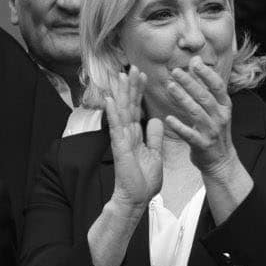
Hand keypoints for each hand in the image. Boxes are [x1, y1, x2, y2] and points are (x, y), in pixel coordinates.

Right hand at [102, 68, 163, 211]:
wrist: (137, 198)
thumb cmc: (144, 180)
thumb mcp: (155, 154)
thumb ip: (154, 137)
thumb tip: (155, 120)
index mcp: (136, 134)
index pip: (137, 108)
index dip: (139, 91)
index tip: (142, 74)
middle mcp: (127, 134)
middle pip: (128, 105)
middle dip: (130, 86)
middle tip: (131, 67)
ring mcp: (122, 139)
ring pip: (121, 112)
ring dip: (120, 94)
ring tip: (120, 76)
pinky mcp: (119, 147)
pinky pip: (116, 127)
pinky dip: (113, 113)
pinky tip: (110, 100)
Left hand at [162, 57, 236, 173]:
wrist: (221, 161)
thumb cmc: (214, 129)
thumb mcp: (215, 107)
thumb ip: (205, 85)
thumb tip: (196, 59)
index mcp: (224, 106)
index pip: (217, 86)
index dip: (206, 74)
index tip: (194, 62)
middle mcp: (220, 117)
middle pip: (205, 97)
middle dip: (190, 83)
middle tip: (176, 71)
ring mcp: (212, 131)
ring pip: (196, 112)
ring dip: (183, 99)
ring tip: (170, 87)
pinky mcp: (202, 145)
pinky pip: (189, 135)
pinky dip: (179, 127)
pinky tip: (168, 118)